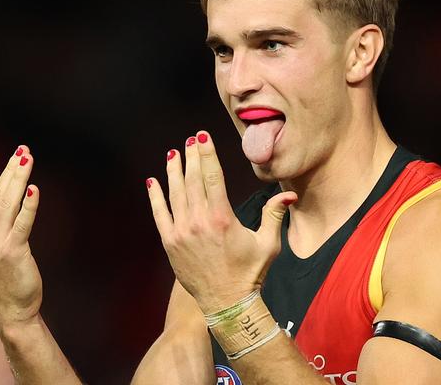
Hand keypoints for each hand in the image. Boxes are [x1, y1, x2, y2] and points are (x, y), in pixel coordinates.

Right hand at [0, 145, 42, 329]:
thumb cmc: (7, 274)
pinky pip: (23, 223)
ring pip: (8, 202)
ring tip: (27, 157)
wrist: (11, 307)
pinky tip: (35, 189)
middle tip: (22, 149)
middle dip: (8, 168)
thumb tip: (14, 198)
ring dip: (18, 177)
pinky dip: (29, 205)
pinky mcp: (14, 251)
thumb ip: (2, 223)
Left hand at [146, 131, 296, 313]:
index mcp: (223, 217)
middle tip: (190, 140)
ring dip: (174, 171)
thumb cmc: (250, 272)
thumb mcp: (268, 243)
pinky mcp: (170, 242)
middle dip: (192, 156)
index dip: (207, 153)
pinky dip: (155, 196)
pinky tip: (152, 181)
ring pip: (175, 193)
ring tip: (173, 153)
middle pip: (193, 179)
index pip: (213, 176)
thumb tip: (289, 193)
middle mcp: (200, 221)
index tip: (203, 137)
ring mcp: (182, 231)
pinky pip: (159, 213)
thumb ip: (274, 214)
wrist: (226, 302)